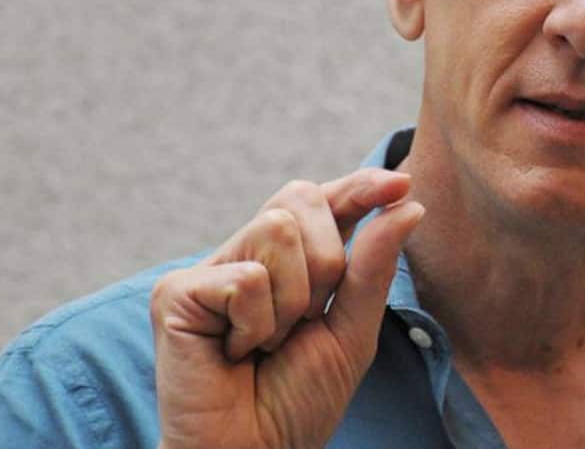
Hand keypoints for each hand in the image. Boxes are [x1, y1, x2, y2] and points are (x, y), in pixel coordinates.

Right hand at [149, 169, 424, 448]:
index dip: (359, 186)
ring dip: (292, 300)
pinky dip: (255, 325)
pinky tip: (233, 354)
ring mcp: (208, 271)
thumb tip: (408, 203)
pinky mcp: (175, 293)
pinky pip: (245, 279)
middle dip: (326, 262)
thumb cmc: (298, 401)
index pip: (325, 201)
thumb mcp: (353, 330)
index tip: (400, 183)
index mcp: (289, 261)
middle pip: (301, 200)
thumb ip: (373, 267)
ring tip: (266, 343)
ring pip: (276, 229)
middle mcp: (246, 256)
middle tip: (304, 322)